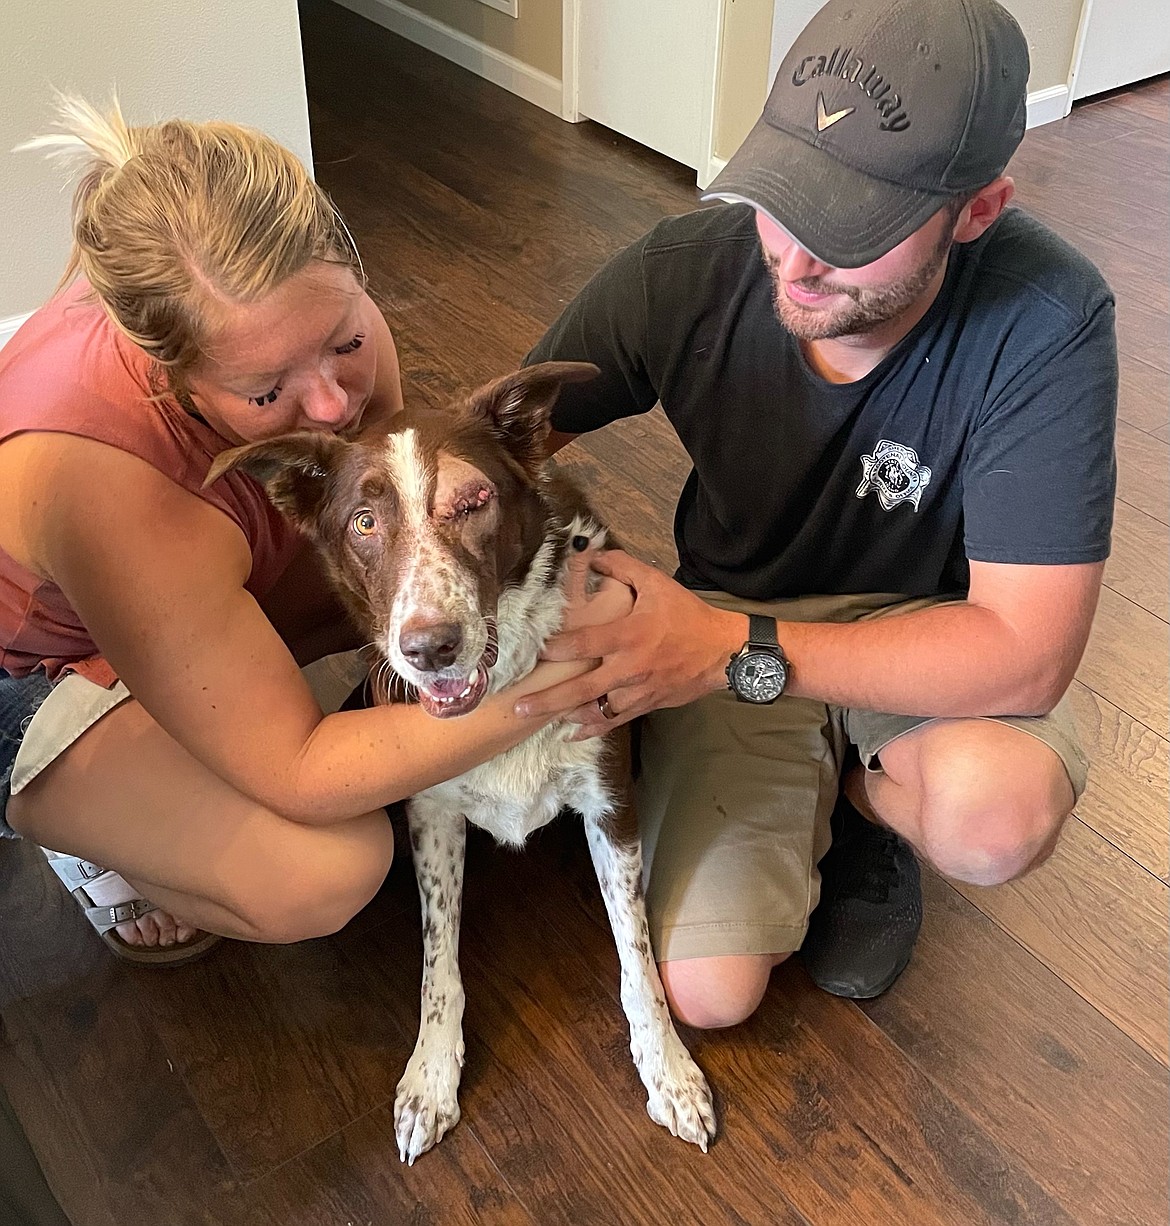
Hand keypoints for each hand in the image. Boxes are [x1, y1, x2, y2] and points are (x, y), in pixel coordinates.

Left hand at [514, 550, 743, 736]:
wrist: (722, 651)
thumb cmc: (687, 616)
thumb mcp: (657, 583)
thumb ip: (622, 567)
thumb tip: (592, 554)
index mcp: (629, 635)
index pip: (586, 643)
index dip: (558, 648)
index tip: (534, 651)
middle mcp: (630, 667)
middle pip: (583, 688)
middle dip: (549, 699)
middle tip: (519, 706)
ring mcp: (638, 690)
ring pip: (596, 709)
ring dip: (566, 715)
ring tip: (537, 719)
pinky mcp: (646, 704)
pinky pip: (615, 720)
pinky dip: (592, 728)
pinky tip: (571, 733)